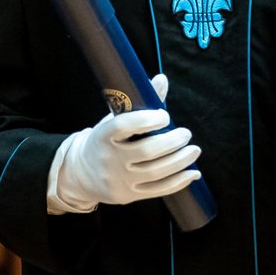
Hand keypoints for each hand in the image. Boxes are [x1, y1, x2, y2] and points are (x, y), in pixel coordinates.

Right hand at [57, 74, 201, 208]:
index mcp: (103, 135)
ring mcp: (120, 179)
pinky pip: (159, 189)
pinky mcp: (130, 195)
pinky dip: (179, 181)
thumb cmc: (104, 141)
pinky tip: (193, 172)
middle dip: (172, 141)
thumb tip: (161, 79)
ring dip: (181, 160)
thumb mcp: (113, 120)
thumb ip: (140, 103)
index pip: (123, 126)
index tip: (164, 116)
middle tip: (186, 133)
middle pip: (147, 151)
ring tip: (194, 150)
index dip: (146, 120)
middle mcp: (110, 158)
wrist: (81, 173)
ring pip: (156, 171)